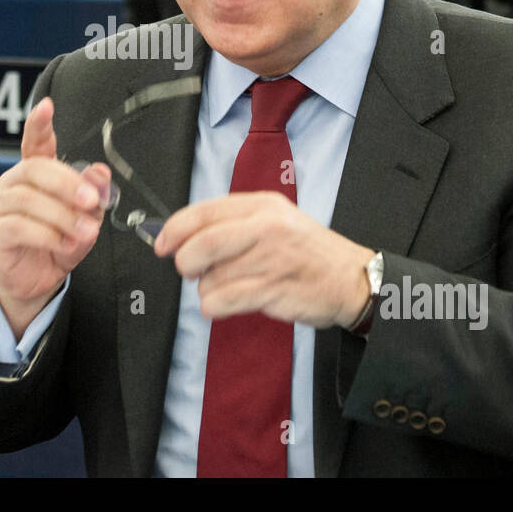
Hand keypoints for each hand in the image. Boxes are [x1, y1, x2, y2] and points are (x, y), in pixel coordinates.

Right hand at [0, 97, 111, 338]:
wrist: (37, 280)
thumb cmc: (59, 242)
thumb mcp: (86, 218)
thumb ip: (94, 194)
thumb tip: (100, 173)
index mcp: (38, 172)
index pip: (35, 141)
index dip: (39, 124)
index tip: (46, 107)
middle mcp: (16, 183)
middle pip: (37, 169)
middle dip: (68, 184)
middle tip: (92, 202)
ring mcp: (3, 206)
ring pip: (30, 200)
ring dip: (62, 216)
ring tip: (84, 232)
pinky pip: (20, 226)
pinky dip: (48, 236)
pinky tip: (65, 245)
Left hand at [153, 191, 374, 328]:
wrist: (351, 279)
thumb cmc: (306, 252)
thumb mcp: (274, 221)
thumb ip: (232, 225)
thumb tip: (181, 239)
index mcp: (262, 205)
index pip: (205, 212)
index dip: (175, 229)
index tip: (161, 245)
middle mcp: (266, 227)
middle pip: (202, 244)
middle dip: (186, 262)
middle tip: (191, 271)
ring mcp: (271, 259)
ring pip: (211, 277)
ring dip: (207, 289)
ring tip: (228, 287)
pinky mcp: (274, 289)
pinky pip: (224, 300)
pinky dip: (214, 306)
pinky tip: (226, 304)